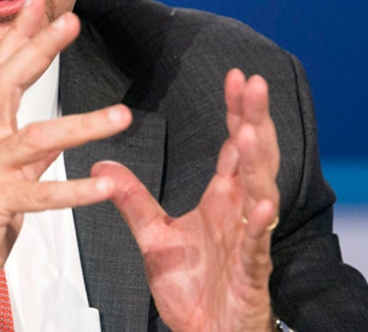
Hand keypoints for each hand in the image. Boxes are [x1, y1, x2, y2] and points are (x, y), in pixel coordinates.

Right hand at [0, 0, 131, 330]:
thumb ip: (27, 155)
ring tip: (122, 116)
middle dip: (40, 49)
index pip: (2, 72)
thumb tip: (55, 136)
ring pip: (38, 138)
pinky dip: (76, 191)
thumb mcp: (4, 178)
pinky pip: (42, 195)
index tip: (39, 4)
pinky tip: (106, 186)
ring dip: (83, 125)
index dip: (21, 37)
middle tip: (69, 20)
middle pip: (9, 83)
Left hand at [92, 69, 279, 331]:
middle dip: (256, 119)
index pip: (234, 145)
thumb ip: (133, 199)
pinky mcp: (251, 271)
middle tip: (255, 82)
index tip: (238, 77)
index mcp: (223, 200)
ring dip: (258, 162)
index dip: (238, 111)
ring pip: (260, 193)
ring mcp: (249, 240)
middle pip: (254, 157)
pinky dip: (260, 224)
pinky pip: (257, 245)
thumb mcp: (153, 236)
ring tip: (252, 130)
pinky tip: (262, 205)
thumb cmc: (193, 289)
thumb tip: (105, 164)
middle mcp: (241, 212)